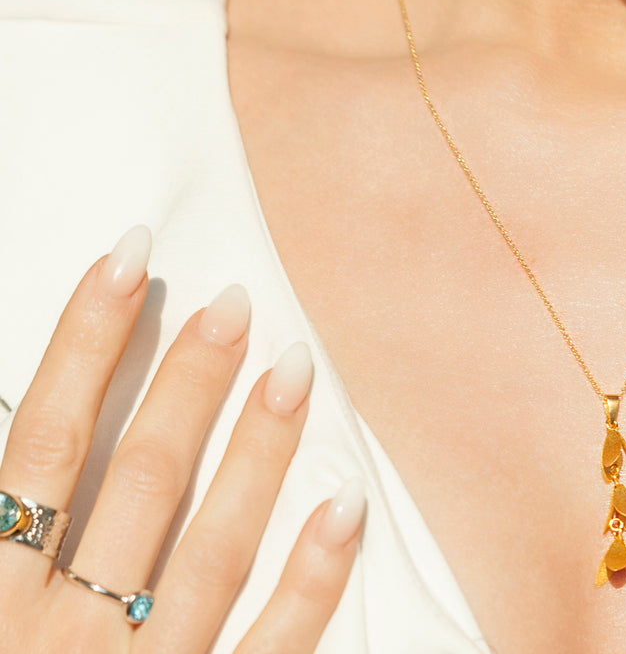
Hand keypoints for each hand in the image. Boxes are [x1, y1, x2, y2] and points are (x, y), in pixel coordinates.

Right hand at [0, 225, 362, 651]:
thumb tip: (14, 452)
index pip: (37, 445)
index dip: (82, 342)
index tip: (131, 257)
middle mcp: (57, 639)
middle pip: (132, 481)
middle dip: (186, 383)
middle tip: (238, 303)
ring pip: (207, 547)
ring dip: (255, 452)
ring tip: (297, 367)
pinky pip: (268, 652)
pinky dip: (310, 579)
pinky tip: (347, 502)